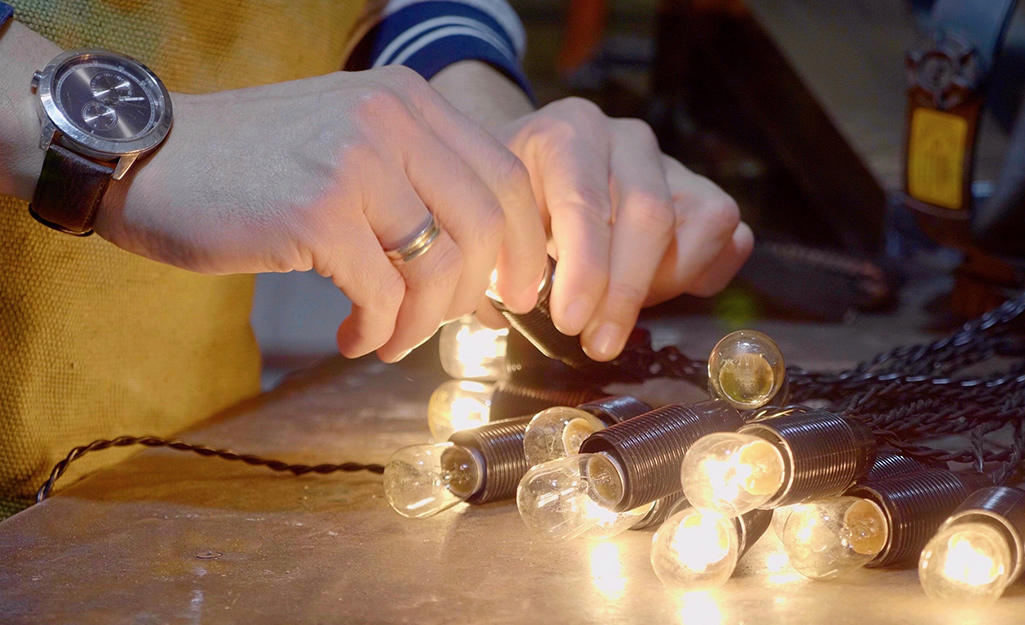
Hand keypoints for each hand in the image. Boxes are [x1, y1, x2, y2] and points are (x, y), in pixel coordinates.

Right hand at [94, 66, 547, 361]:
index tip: (516, 292)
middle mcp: (391, 119)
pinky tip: (353, 337)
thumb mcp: (348, 143)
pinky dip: (379, 330)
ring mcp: (355, 163)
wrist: (146, 155)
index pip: (507, 176)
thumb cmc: (251, 165)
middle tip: (455, 327)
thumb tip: (477, 265)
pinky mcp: (317, 214)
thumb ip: (414, 183)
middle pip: (488, 224)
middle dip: (479, 293)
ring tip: (390, 339)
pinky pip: (383, 294)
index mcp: (409, 100)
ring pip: (439, 267)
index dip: (526, 245)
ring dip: (422, 323)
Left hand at [489, 97, 753, 360]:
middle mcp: (627, 138)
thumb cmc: (512, 205)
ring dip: (663, 284)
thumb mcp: (494, 221)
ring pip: (700, 225)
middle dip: (626, 292)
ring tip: (615, 311)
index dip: (584, 269)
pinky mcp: (703, 192)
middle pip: (651, 214)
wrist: (533, 171)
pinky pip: (728, 239)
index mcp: (568, 132)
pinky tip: (656, 292)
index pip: (585, 202)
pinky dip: (700, 276)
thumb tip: (524, 300)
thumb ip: (504, 257)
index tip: (571, 323)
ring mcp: (672, 163)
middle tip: (598, 343)